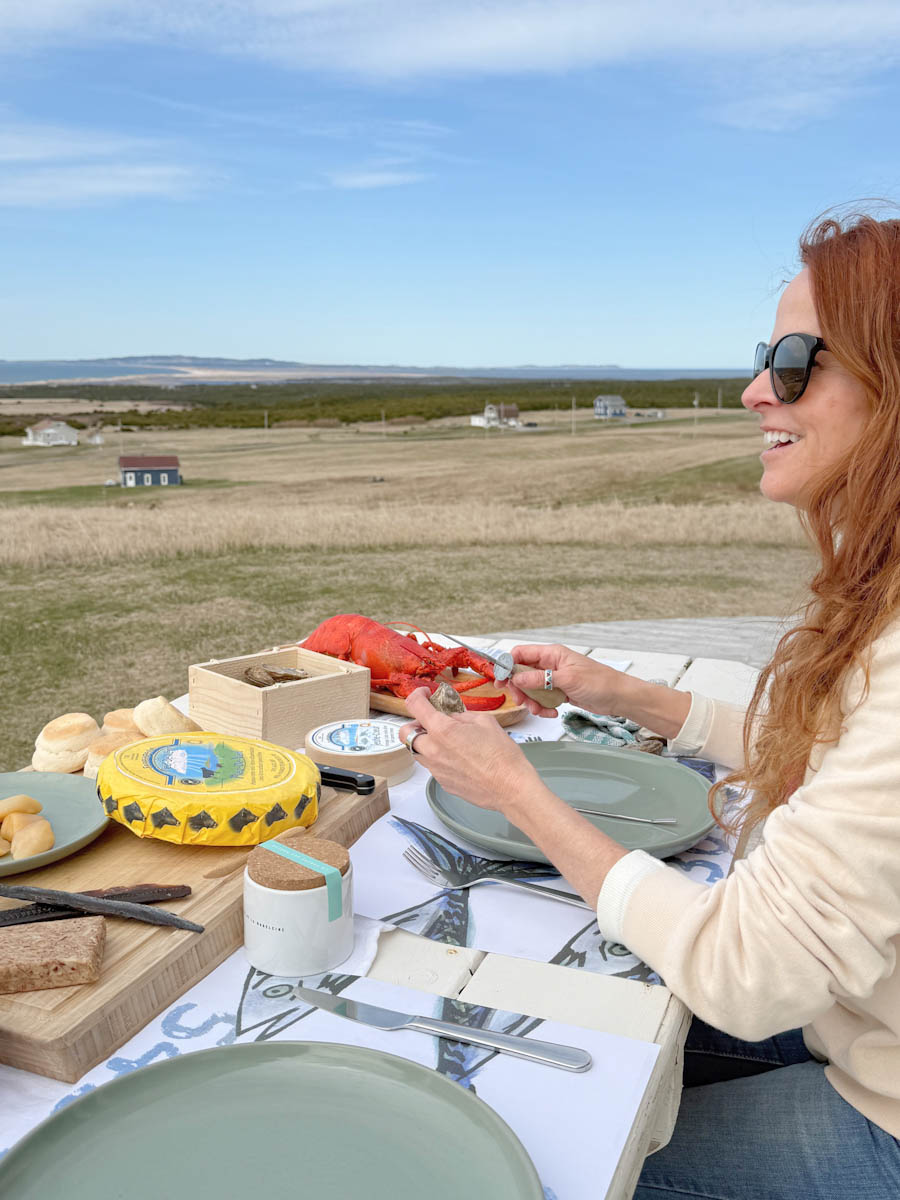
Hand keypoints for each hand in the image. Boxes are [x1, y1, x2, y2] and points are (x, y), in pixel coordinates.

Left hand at [398, 688, 540, 813]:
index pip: (415, 706)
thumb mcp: (484, 721)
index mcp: (442, 730)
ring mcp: (436, 769)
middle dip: (415, 723)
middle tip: (430, 720)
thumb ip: (461, 716)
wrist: (511, 787)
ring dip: (424, 741)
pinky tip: (457, 757)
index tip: (425, 695)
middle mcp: (433, 750)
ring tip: (446, 740)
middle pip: (405, 733)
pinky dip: (438, 758)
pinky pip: (431, 766)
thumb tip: (451, 715)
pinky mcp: (442, 782)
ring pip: (416, 751)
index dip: (418, 695)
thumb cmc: (502, 756)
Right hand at [502, 644, 628, 716]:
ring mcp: (554, 679)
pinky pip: (542, 699)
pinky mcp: (559, 692)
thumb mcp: (567, 679)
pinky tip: (553, 712)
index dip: (507, 666)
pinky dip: (543, 707)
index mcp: (551, 654)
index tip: (501, 681)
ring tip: (541, 710)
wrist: (618, 697)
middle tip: (522, 701)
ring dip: (532, 702)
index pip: (520, 654)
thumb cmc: (599, 682)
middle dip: (520, 689)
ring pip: (531, 689)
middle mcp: (550, 664)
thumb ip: (540, 678)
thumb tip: (517, 678)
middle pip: (522, 674)